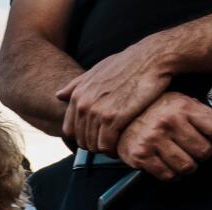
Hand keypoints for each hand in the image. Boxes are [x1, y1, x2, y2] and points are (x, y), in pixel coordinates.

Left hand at [57, 36, 171, 152]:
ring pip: (93, 145)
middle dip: (95, 144)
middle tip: (109, 143)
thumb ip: (77, 85)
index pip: (70, 130)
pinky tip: (122, 145)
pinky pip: (107, 144)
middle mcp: (84, 105)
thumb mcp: (97, 69)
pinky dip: (114, 149)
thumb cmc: (128, 63)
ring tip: (116, 144)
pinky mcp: (114, 118)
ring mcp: (98, 112)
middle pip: (82, 140)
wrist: (152, 58)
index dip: (82, 137)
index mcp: (77, 96)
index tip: (96, 136)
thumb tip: (59, 95)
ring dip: (105, 148)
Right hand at [114, 92, 211, 179]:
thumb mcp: (181, 104)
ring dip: (188, 166)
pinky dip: (173, 175)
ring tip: (182, 158)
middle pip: (204, 150)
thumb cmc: (153, 111)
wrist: (119, 119)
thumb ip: (205, 118)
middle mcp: (168, 122)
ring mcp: (153, 140)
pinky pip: (168, 175)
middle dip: (203, 154)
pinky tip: (169, 165)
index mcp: (182, 107)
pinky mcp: (141, 156)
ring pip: (188, 166)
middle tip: (195, 150)